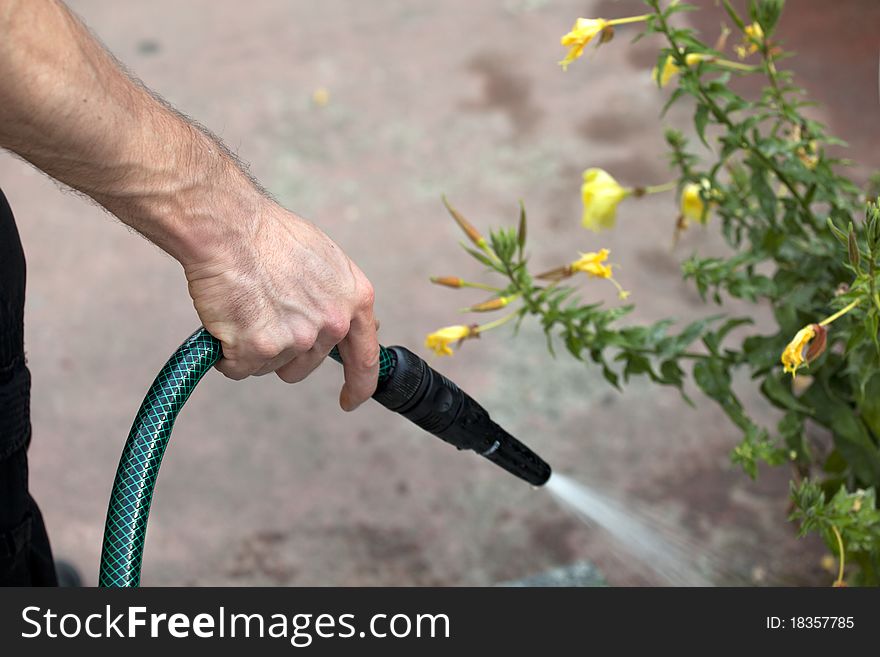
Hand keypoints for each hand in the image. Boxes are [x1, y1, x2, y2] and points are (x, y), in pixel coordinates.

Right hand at [184, 200, 378, 410]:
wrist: (229, 227)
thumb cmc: (269, 235)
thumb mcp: (326, 260)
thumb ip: (337, 297)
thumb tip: (344, 322)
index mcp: (355, 300)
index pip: (366, 359)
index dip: (358, 385)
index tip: (349, 400)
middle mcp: (332, 324)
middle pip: (304, 365)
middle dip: (281, 349)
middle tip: (261, 311)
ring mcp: (297, 338)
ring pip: (269, 367)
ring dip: (252, 348)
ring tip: (244, 306)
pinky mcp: (261, 348)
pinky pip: (238, 368)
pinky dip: (227, 353)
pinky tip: (225, 320)